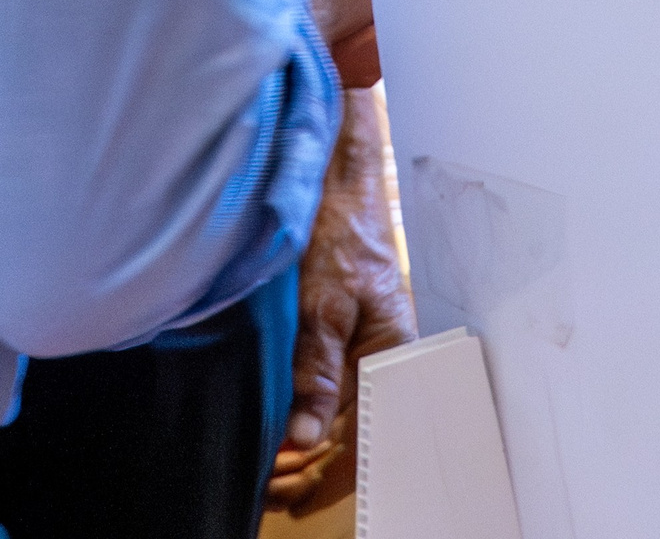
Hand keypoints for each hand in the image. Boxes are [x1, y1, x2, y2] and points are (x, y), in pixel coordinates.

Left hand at [268, 87, 414, 514]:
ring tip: (269, 460)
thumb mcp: (324, 299)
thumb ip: (318, 368)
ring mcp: (361, 343)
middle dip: (309, 461)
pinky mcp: (341, 328)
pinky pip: (327, 384)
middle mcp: (381, 355)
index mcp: (392, 353)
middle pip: (350, 430)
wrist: (336, 173)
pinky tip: (281, 418)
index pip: (365, 437)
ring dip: (303, 438)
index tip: (283, 486)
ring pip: (336, 411)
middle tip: (267, 481)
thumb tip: (306, 435)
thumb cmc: (341, 225)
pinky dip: (304, 407)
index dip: (323, 469)